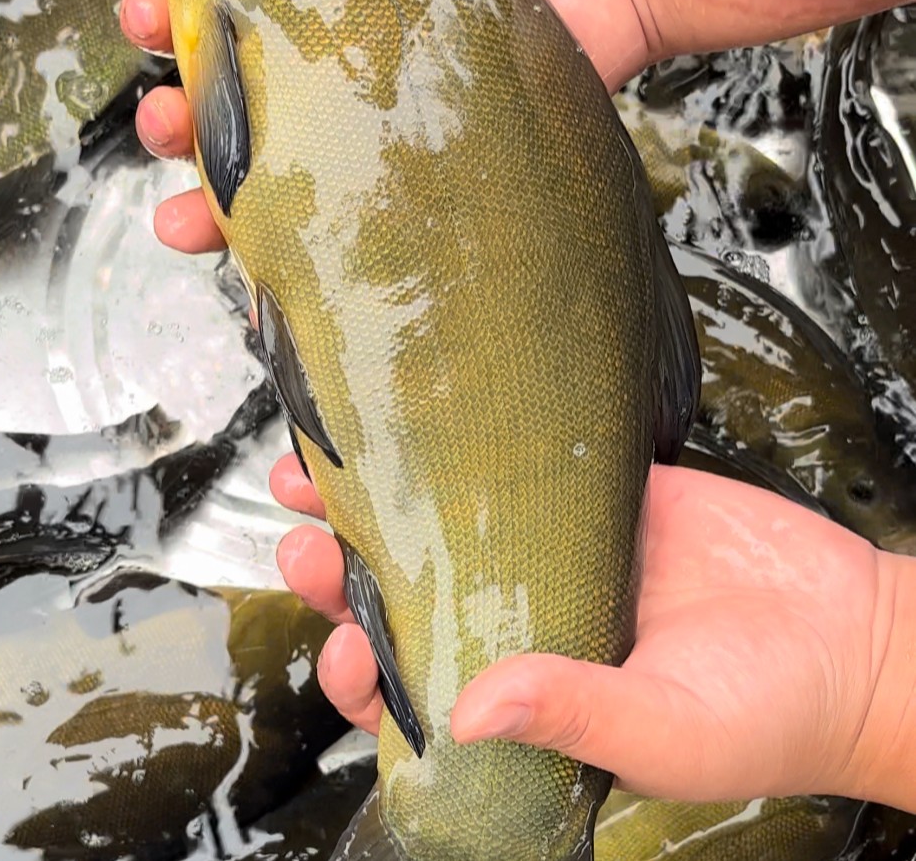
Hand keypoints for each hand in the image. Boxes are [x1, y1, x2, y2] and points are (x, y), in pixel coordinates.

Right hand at [121, 0, 655, 254]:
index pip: (209, 11)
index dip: (162, 15)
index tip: (144, 14)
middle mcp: (326, 63)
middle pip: (223, 104)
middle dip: (172, 119)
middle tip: (164, 120)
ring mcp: (365, 124)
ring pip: (265, 176)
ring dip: (206, 198)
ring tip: (184, 210)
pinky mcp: (409, 173)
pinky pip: (338, 221)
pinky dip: (285, 250)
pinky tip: (255, 260)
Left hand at [270, 458, 911, 808]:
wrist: (853, 635)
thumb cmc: (768, 714)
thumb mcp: (665, 732)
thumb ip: (571, 716)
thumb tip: (469, 712)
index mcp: (524, 698)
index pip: (414, 693)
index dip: (364, 673)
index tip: (342, 646)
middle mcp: (521, 621)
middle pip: (408, 598)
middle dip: (344, 576)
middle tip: (305, 546)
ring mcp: (549, 551)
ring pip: (438, 527)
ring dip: (377, 505)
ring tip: (315, 480)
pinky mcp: (589, 493)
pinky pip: (510, 467)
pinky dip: (457, 449)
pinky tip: (415, 427)